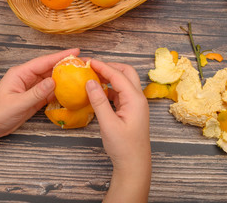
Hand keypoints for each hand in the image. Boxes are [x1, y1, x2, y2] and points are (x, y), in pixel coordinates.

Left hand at [0, 48, 79, 138]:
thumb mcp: (17, 103)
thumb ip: (36, 93)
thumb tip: (54, 81)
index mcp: (20, 73)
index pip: (43, 62)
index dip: (60, 56)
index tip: (75, 51)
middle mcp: (27, 77)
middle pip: (49, 69)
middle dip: (66, 65)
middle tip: (83, 63)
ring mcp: (31, 88)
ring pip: (51, 80)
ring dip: (65, 78)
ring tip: (81, 75)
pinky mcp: (34, 98)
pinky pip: (50, 92)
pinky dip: (60, 91)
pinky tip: (70, 90)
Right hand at [85, 59, 150, 201]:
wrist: (134, 164)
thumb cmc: (123, 146)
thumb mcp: (108, 123)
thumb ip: (98, 101)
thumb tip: (89, 81)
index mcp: (135, 99)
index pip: (118, 75)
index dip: (103, 66)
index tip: (88, 61)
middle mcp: (138, 98)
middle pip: (126, 72)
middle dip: (110, 66)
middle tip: (92, 66)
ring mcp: (135, 103)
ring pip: (124, 81)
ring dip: (110, 76)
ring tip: (93, 76)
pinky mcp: (131, 109)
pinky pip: (121, 92)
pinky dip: (110, 87)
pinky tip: (99, 90)